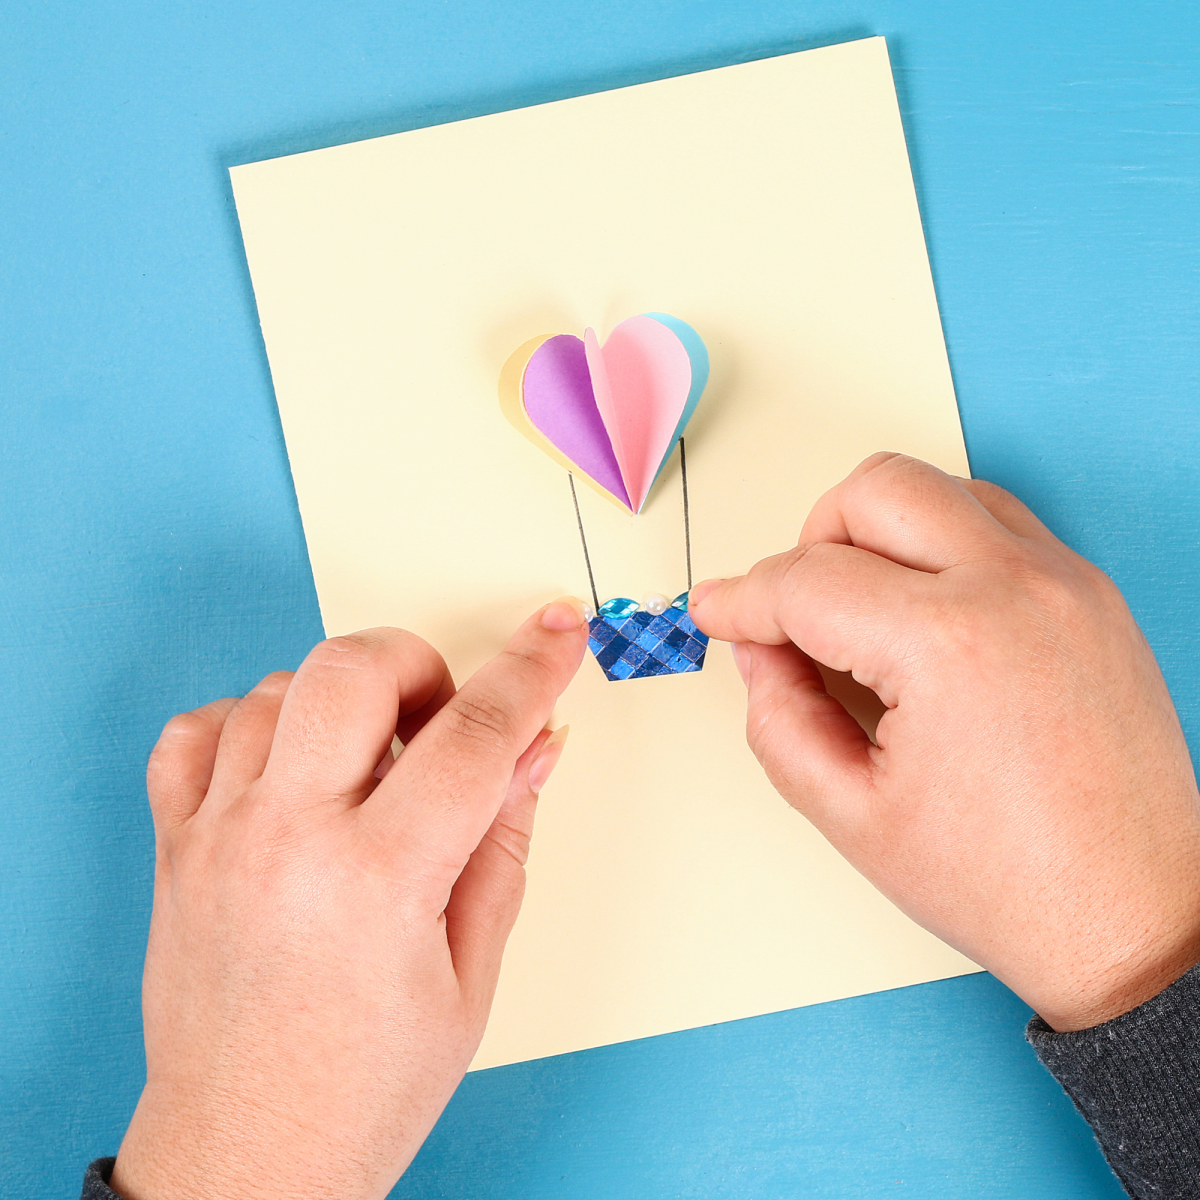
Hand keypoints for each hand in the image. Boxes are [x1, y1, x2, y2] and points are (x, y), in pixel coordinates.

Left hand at [110, 599, 588, 1199]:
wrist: (246, 1160)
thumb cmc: (364, 1089)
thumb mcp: (468, 973)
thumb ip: (501, 843)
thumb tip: (535, 748)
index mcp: (380, 880)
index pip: (475, 735)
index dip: (530, 669)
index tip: (556, 629)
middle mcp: (289, 841)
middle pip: (352, 669)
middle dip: (418, 664)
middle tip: (440, 718)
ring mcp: (219, 839)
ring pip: (276, 689)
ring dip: (341, 704)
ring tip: (368, 764)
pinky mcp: (175, 851)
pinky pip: (194, 734)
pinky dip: (247, 724)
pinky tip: (288, 768)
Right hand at [690, 453, 1199, 1031]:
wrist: (1131, 918)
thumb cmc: (1013, 885)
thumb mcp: (851, 816)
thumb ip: (778, 719)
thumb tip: (760, 652)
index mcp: (946, 645)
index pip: (806, 582)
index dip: (742, 600)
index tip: (718, 613)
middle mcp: (1014, 589)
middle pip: (872, 491)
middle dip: (808, 542)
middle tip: (793, 611)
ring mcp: (1065, 582)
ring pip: (938, 488)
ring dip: (878, 531)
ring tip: (862, 610)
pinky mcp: (1090, 594)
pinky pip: (996, 521)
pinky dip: (941, 543)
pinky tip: (924, 611)